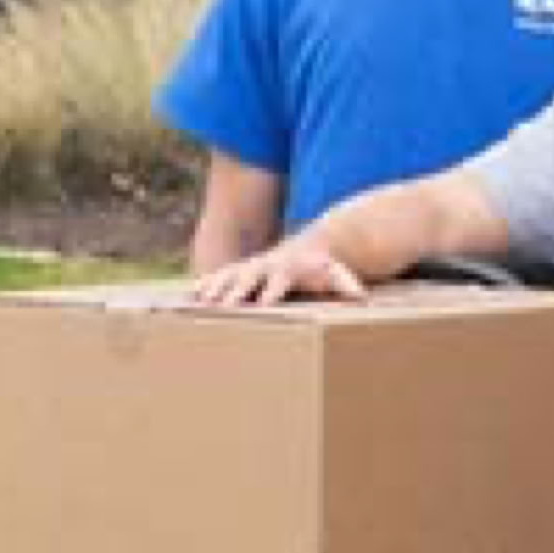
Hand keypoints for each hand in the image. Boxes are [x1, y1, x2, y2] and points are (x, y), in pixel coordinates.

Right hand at [189, 238, 365, 306]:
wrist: (309, 246)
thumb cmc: (322, 267)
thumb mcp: (335, 273)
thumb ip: (346, 283)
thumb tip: (362, 297)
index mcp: (289, 269)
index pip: (279, 281)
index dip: (271, 292)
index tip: (263, 304)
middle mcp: (266, 265)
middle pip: (249, 277)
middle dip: (236, 290)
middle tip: (224, 306)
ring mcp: (251, 266)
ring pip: (229, 274)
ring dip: (216, 287)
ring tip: (200, 301)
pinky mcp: (240, 270)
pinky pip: (219, 275)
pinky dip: (206, 284)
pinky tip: (191, 296)